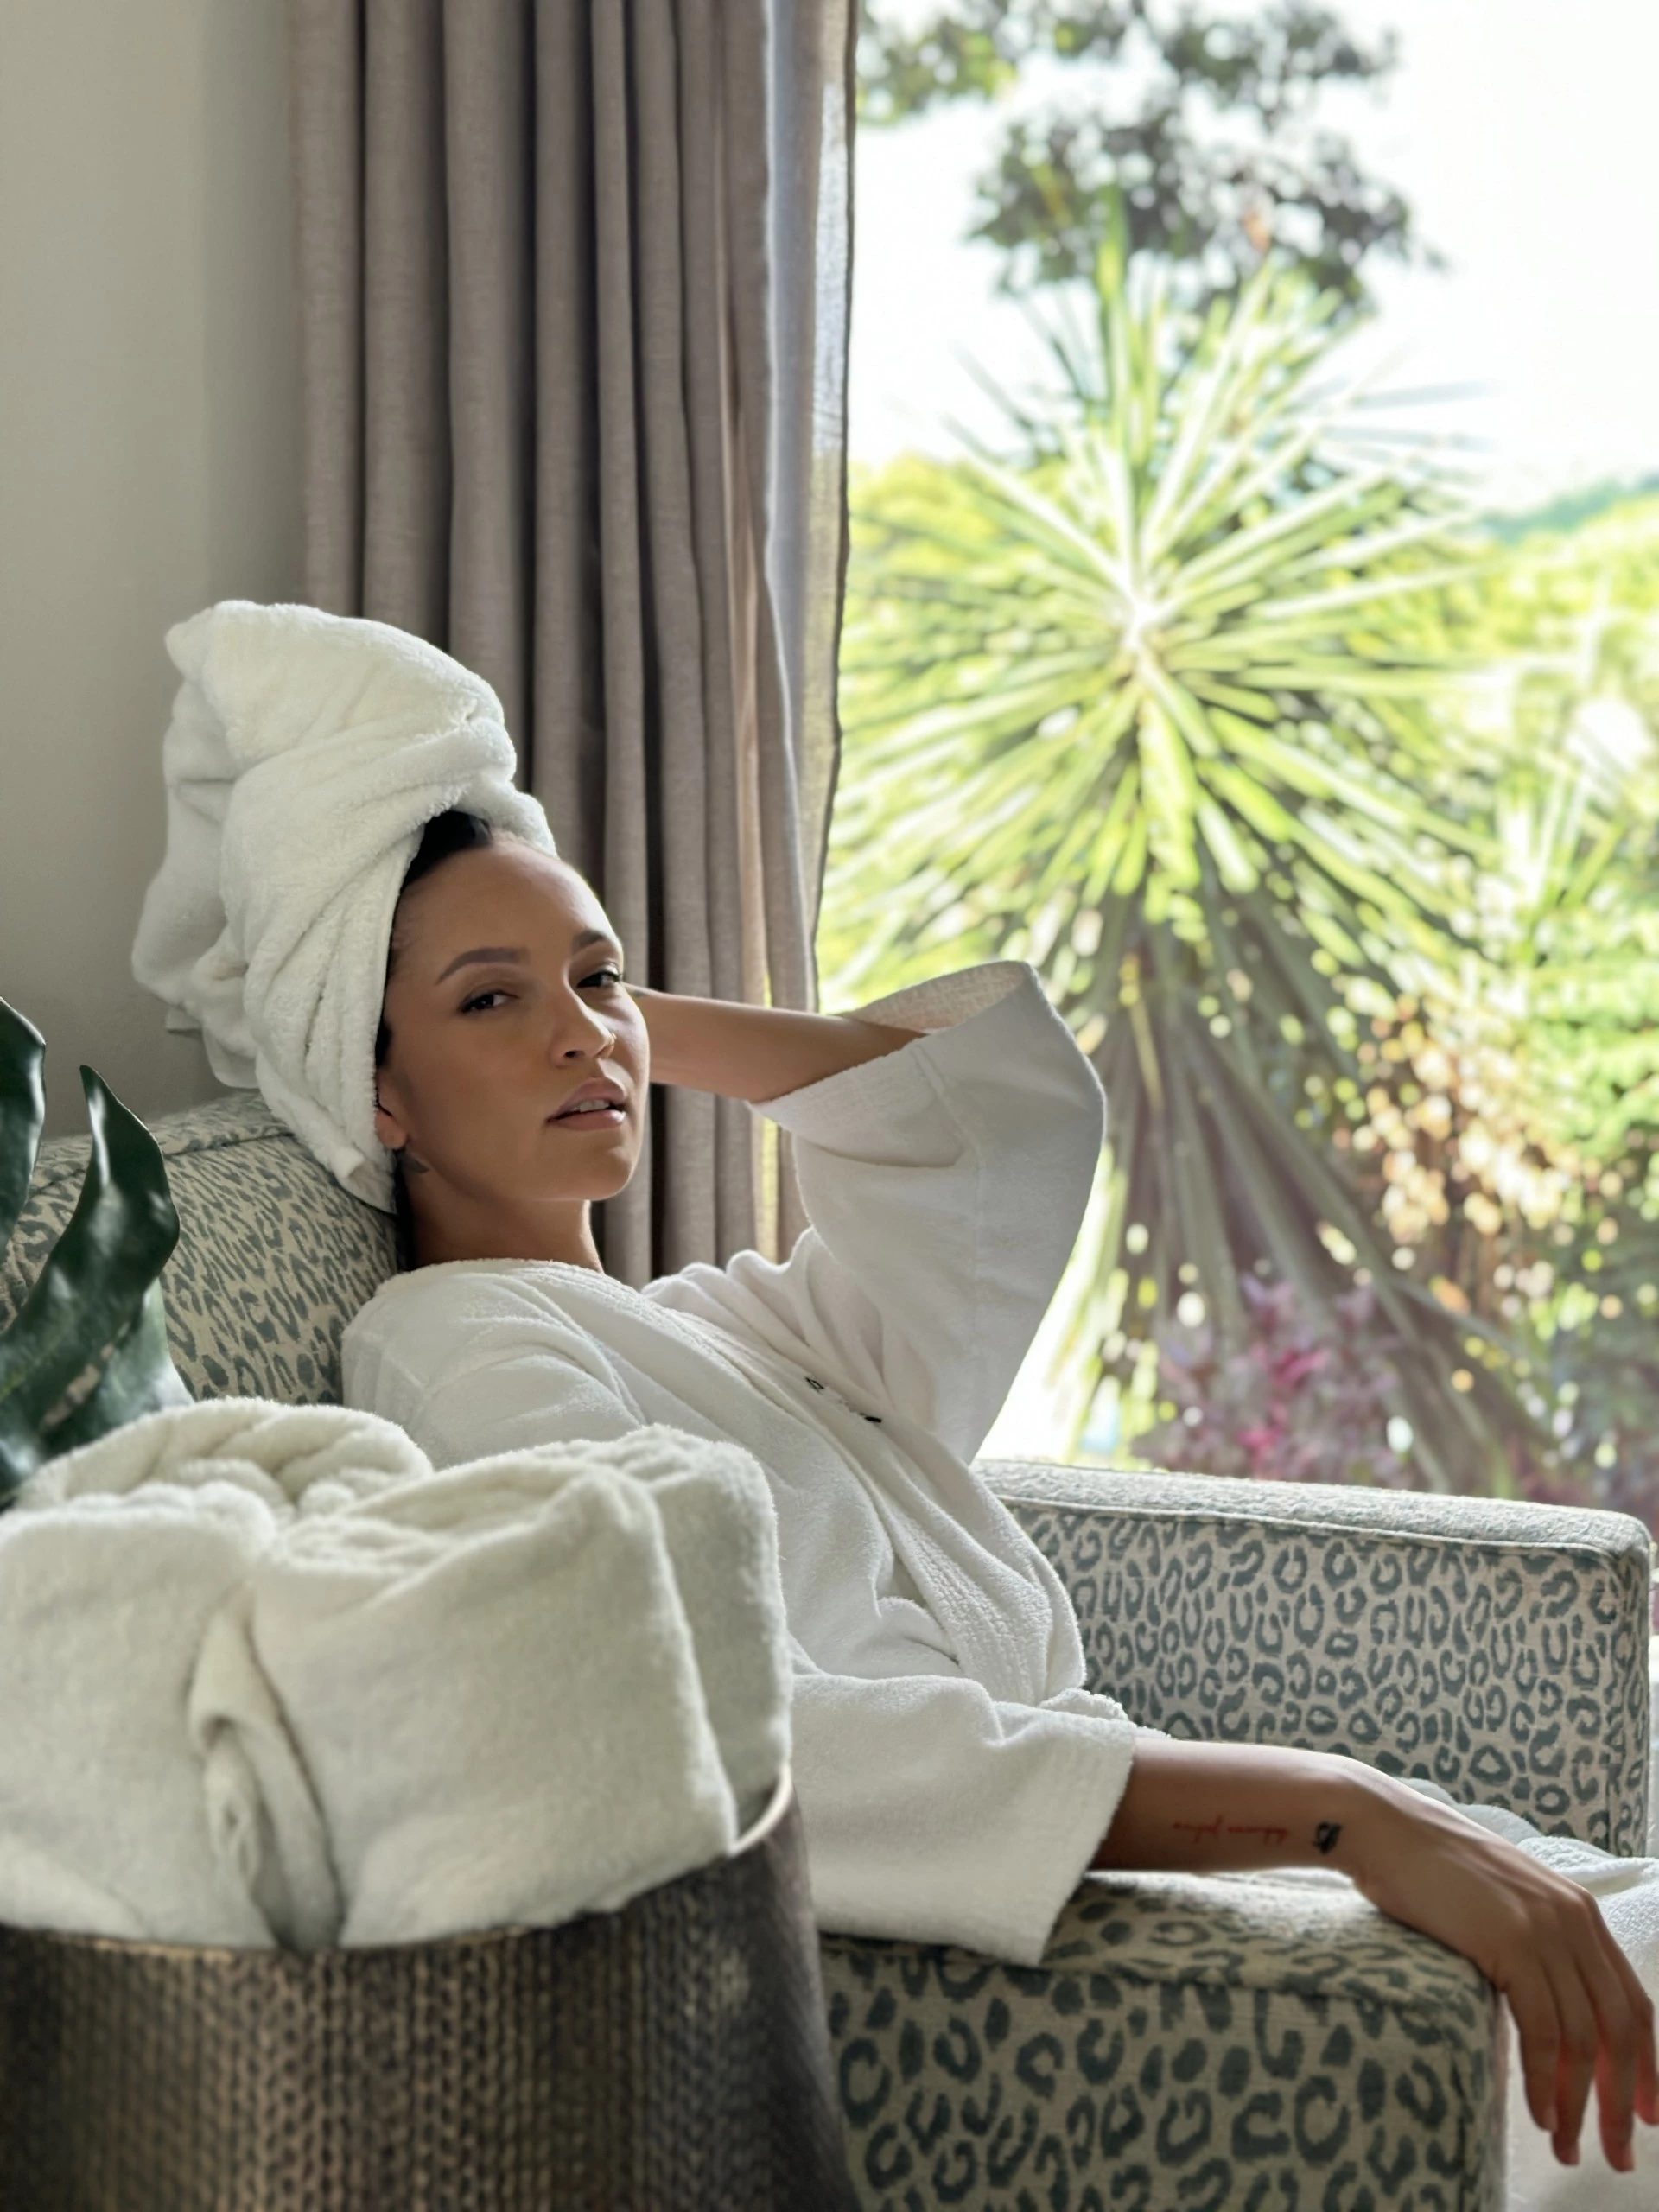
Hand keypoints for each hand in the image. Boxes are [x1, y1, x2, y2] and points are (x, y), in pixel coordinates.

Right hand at [1348, 1774, 1658, 2171]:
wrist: (1385, 1828)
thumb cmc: (1429, 1870)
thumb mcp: (1503, 1904)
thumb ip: (1536, 1946)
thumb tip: (1548, 2016)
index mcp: (1580, 1913)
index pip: (1634, 2005)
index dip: (1647, 2068)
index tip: (1644, 2116)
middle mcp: (1575, 1920)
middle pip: (1622, 2030)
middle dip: (1623, 2101)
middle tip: (1617, 2153)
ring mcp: (1546, 1929)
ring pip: (1584, 2038)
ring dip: (1580, 2104)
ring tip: (1568, 2146)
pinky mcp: (1512, 1942)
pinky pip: (1544, 2030)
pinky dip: (1546, 2081)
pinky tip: (1541, 2115)